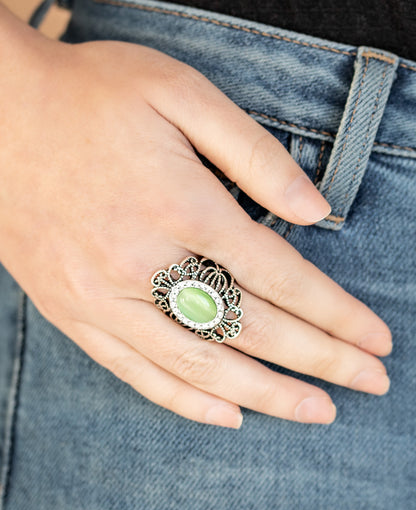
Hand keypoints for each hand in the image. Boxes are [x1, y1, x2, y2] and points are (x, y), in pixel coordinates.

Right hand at [0, 7, 391, 427]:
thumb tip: (317, 212)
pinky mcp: (72, 310)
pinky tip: (228, 416)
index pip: (279, 277)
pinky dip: (187, 401)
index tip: (375, 340)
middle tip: (369, 384)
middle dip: (319, 361)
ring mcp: (102, 296)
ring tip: (315, 412)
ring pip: (199, 365)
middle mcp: (143, 262)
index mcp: (180, 205)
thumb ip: (253, 154)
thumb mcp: (180, 92)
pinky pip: (136, 372)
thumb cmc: (91, 94)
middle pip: (251, 329)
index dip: (335, 314)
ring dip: (265, 395)